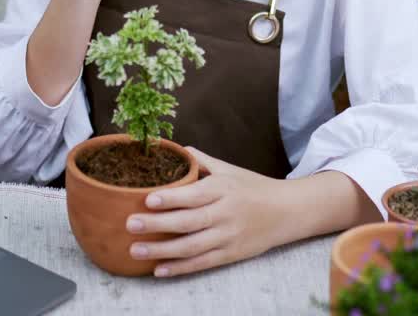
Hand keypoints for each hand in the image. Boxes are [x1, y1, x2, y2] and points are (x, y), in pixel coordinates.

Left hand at [125, 147, 296, 277]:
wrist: (287, 211)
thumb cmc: (253, 187)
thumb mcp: (229, 169)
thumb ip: (201, 160)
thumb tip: (175, 148)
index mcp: (222, 189)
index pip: (194, 194)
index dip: (171, 198)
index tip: (147, 198)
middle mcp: (225, 213)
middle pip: (188, 221)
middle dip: (157, 224)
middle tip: (130, 224)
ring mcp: (228, 236)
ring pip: (192, 246)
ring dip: (162, 250)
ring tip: (135, 250)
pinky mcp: (231, 254)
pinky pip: (202, 263)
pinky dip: (180, 268)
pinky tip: (158, 269)